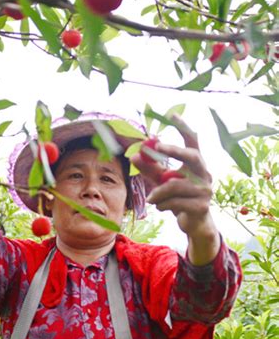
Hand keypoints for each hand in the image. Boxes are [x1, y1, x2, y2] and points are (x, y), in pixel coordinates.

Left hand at [131, 116, 218, 250]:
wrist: (192, 224)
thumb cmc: (177, 198)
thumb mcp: (162, 181)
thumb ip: (150, 169)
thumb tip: (133, 156)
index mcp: (196, 164)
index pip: (193, 141)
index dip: (183, 127)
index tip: (172, 114)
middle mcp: (205, 173)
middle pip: (193, 155)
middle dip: (175, 150)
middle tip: (158, 145)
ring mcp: (206, 190)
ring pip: (175, 185)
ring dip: (158, 192)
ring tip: (152, 198)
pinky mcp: (202, 206)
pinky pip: (174, 202)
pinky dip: (162, 204)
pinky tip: (161, 207)